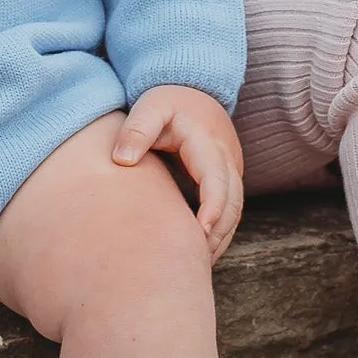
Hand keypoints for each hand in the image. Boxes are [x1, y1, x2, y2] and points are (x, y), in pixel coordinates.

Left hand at [113, 85, 244, 261]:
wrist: (192, 92)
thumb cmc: (167, 101)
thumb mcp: (150, 106)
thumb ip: (136, 129)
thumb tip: (122, 161)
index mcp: (207, 141)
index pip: (217, 178)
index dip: (213, 207)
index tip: (201, 232)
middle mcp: (226, 157)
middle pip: (233, 202)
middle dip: (219, 232)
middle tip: (196, 262)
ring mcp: (230, 169)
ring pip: (235, 210)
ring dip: (221, 237)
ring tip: (197, 265)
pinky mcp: (226, 180)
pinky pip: (229, 210)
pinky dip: (219, 231)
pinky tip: (200, 252)